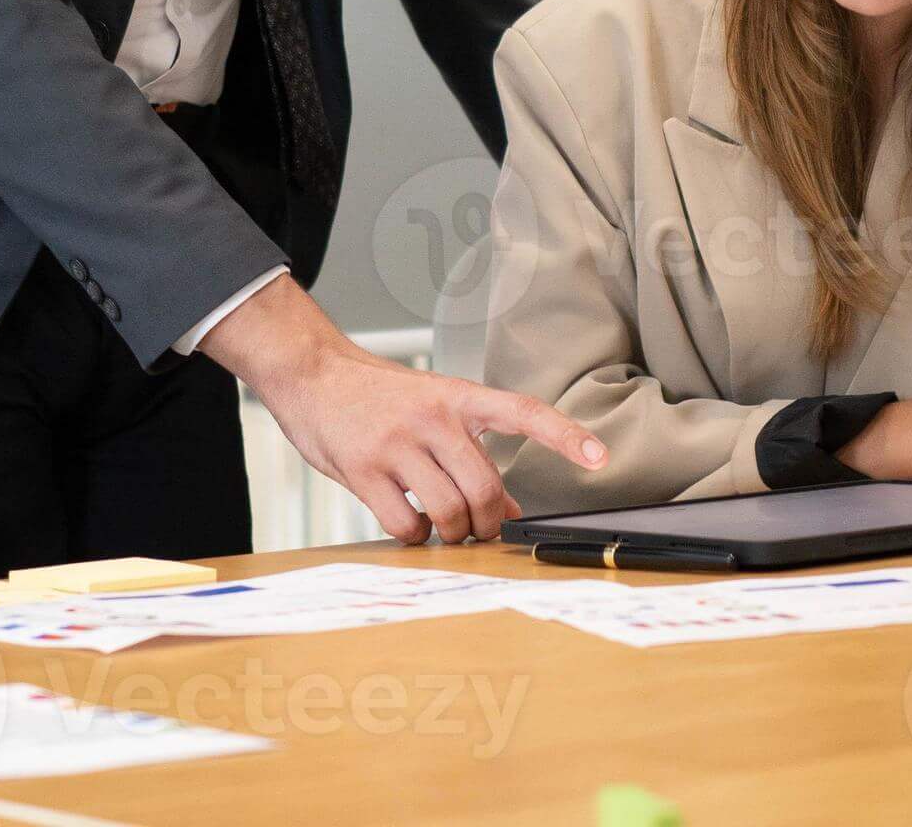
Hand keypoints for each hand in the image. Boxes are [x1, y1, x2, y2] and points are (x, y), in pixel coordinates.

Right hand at [200, 277, 607, 543]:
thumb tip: (512, 506)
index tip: (599, 458)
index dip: (564, 436)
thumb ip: (470, 452)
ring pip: (449, 512)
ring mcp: (397, 442)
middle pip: (486, 488)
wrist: (312, 375)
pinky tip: (407, 522)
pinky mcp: (363, 468)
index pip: (523, 412)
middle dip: (489, 523)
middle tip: (478, 529)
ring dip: (452, 534)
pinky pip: (406, 525)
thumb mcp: (431, 413)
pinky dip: (414, 537)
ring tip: (441, 527)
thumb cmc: (378, 399)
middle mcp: (432, 416)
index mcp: (457, 396)